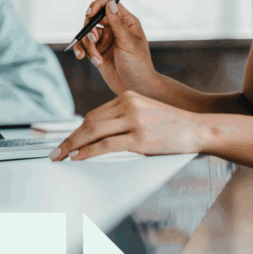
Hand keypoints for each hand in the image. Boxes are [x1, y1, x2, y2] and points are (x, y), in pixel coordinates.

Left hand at [49, 90, 205, 160]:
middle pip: (90, 122)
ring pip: (94, 132)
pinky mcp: (140, 137)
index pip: (94, 115)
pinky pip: (106, 144)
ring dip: (73, 145)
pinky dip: (89, 151)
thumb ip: (123, 120)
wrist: (197, 128)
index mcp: (128, 97)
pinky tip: (78, 157)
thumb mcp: (145, 114)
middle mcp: (129, 104)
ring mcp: (134, 120)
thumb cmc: (172, 125)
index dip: (76, 131)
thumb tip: (98, 137)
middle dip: (70, 139)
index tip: (65, 142)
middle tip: (55, 152)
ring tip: (60, 156)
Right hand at [74, 0, 158, 96]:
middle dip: (90, 29)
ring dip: (88, 46)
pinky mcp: (98, 51)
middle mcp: (115, 28)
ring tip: (97, 59)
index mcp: (126, 22)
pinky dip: (82, 51)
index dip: (97, 5)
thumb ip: (118, 24)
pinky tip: (84, 58)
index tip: (89, 14)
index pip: (109, 3)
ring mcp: (106, 40)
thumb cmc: (139, 65)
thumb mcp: (128, 43)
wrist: (136, 88)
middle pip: (94, 18)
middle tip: (93, 41)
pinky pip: (84, 46)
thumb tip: (110, 3)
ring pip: (88, 34)